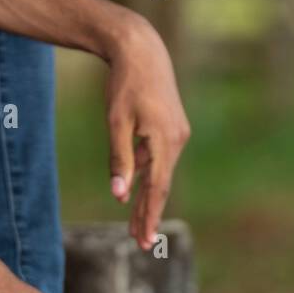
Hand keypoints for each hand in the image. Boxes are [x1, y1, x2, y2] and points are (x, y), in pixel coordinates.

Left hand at [104, 14, 190, 250]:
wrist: (142, 49)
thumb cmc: (125, 84)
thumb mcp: (116, 123)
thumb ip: (120, 160)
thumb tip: (119, 196)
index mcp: (165, 141)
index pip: (157, 189)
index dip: (150, 217)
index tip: (145, 241)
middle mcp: (177, 140)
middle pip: (161, 186)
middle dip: (149, 214)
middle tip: (141, 243)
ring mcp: (177, 134)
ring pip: (160, 173)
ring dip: (146, 198)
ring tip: (134, 224)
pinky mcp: (172, 128)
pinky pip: (159, 158)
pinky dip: (147, 175)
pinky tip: (134, 189)